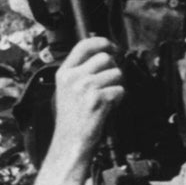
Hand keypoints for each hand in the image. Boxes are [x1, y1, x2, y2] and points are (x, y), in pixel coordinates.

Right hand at [49, 38, 123, 164]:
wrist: (69, 142)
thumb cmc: (72, 119)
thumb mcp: (68, 90)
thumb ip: (81, 72)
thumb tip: (106, 55)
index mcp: (64, 73)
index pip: (84, 45)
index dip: (102, 42)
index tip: (112, 47)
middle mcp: (73, 77)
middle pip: (106, 58)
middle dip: (113, 69)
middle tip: (110, 83)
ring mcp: (85, 88)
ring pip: (116, 73)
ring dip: (117, 85)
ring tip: (106, 98)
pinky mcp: (98, 99)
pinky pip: (120, 90)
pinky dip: (119, 99)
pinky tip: (108, 107)